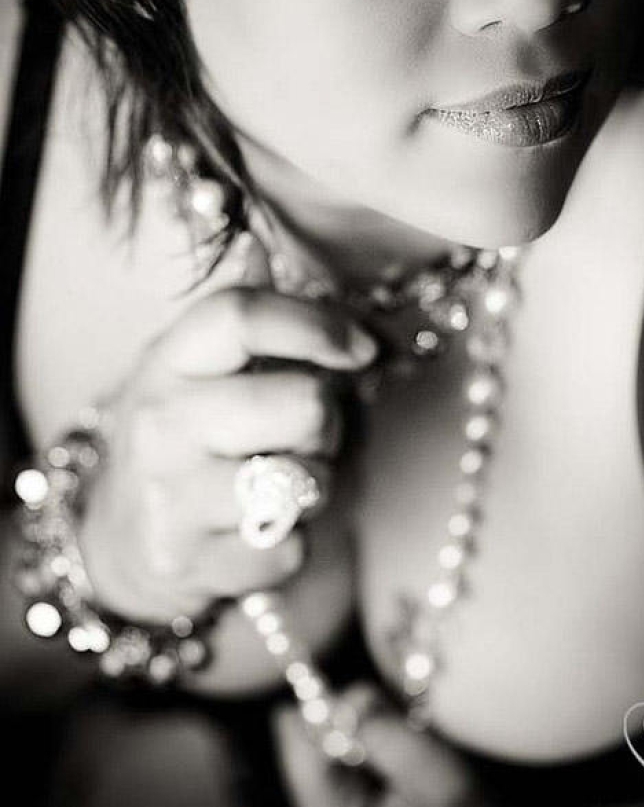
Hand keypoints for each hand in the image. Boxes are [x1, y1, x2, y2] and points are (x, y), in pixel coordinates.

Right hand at [77, 238, 377, 625]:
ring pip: (303, 482)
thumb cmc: (181, 439)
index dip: (318, 324)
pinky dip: (292, 542)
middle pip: (299, 405)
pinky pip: (290, 548)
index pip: (241, 315)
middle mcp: (161, 423)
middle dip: (327, 421)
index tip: (361, 348)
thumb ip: (236, 317)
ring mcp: (171, 497)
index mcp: (169, 361)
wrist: (120, 540)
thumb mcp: (192, 369)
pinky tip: (258, 530)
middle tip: (312, 431)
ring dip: (314, 485)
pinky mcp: (190, 562)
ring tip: (282, 481)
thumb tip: (258, 244)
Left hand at [274, 682, 509, 806]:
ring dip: (366, 720)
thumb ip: (385, 734)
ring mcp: (323, 804)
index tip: (384, 715)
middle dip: (350, 716)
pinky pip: (340, 735)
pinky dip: (372, 730)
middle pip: (302, 728)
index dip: (338, 712)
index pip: (298, 738)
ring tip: (406, 745)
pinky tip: (400, 751)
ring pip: (323, 725)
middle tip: (398, 732)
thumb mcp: (434, 774)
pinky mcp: (338, 791)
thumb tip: (347, 697)